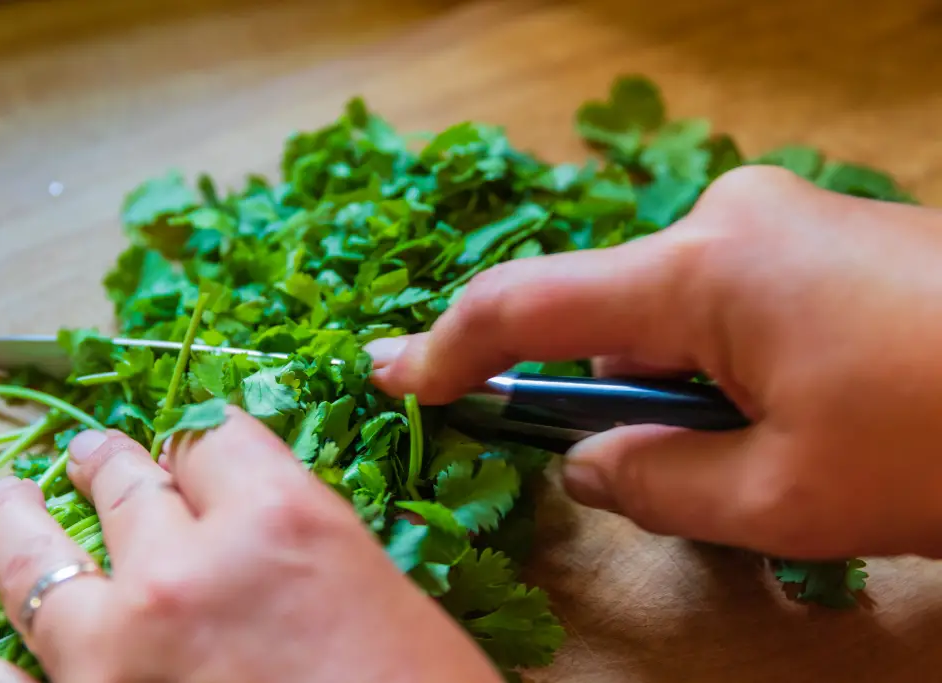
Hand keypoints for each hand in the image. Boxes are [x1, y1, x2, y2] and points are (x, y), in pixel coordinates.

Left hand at [0, 408, 501, 682]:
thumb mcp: (382, 594)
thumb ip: (307, 544)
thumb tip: (258, 530)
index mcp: (279, 519)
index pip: (214, 438)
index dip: (202, 444)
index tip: (192, 453)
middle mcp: (185, 566)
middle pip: (126, 481)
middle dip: (107, 462)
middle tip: (87, 456)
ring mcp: (115, 648)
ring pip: (38, 559)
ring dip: (17, 522)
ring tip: (8, 503)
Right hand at [366, 165, 941, 561]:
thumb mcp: (779, 498)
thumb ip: (654, 482)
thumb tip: (586, 461)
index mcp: (704, 270)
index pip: (530, 304)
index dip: (451, 348)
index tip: (397, 376)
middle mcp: (728, 218)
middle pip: (606, 309)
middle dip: (590, 386)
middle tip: (598, 458)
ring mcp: (778, 218)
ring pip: (669, 312)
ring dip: (664, 382)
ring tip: (739, 452)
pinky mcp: (817, 235)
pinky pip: (723, 299)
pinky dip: (711, 360)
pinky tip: (774, 411)